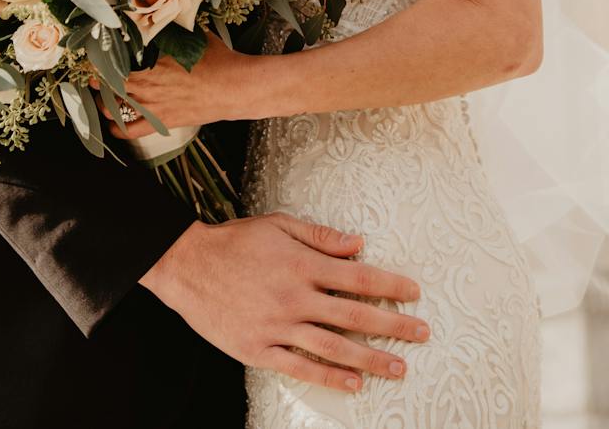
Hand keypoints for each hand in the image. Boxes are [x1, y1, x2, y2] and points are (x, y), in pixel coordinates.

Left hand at [102, 34, 260, 136]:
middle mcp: (148, 84)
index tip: (96, 53)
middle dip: (96, 77)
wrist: (235, 88)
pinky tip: (113, 123)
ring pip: (113, 106)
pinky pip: (130, 130)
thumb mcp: (196, 36)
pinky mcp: (162, 121)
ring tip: (100, 95)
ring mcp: (153, 105)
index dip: (100, 57)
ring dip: (102, 100)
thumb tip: (169, 15)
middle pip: (108, 82)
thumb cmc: (219, 60)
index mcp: (153, 61)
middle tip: (94, 73)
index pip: (114, 59)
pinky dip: (117, 128)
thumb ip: (177, 30)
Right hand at [139, 213, 428, 391]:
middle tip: (422, 334)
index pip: (359, 277)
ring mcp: (277, 327)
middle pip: (355, 316)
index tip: (415, 293)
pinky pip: (299, 367)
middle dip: (393, 325)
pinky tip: (353, 384)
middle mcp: (295, 298)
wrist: (186, 266)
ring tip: (399, 367)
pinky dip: (329, 377)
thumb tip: (360, 244)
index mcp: (302, 265)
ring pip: (333, 347)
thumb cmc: (235, 241)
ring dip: (370, 359)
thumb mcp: (279, 225)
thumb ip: (321, 236)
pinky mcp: (258, 350)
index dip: (390, 285)